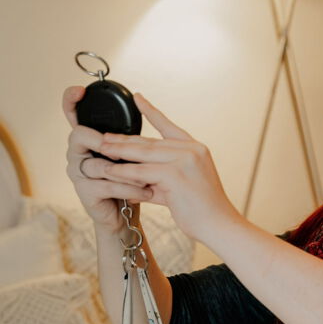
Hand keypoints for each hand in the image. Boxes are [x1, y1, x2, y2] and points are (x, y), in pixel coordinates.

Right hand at [63, 86, 152, 232]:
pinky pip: (106, 185)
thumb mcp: (131, 153)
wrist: (125, 215)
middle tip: (126, 150)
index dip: (70, 99)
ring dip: (128, 171)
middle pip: (79, 134)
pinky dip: (129, 188)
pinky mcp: (84, 192)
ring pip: (100, 164)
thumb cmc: (128, 181)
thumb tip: (144, 106)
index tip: (80, 91)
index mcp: (86, 138)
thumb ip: (128, 135)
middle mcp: (76, 152)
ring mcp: (77, 172)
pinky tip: (146, 191)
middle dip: (104, 141)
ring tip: (148, 178)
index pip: (71, 113)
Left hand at [96, 94, 239, 242]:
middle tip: (103, 136)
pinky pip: (141, 172)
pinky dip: (124, 172)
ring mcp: (184, 160)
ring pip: (143, 154)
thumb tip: (133, 182)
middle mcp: (191, 150)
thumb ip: (159, 182)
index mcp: (196, 148)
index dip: (151, 111)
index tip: (137, 97)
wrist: (220, 226)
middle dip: (125, 139)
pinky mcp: (175, 174)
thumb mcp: (181, 189)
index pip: (169, 126)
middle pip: (150, 141)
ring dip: (120, 152)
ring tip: (101, 150)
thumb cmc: (203, 212)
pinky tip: (109, 172)